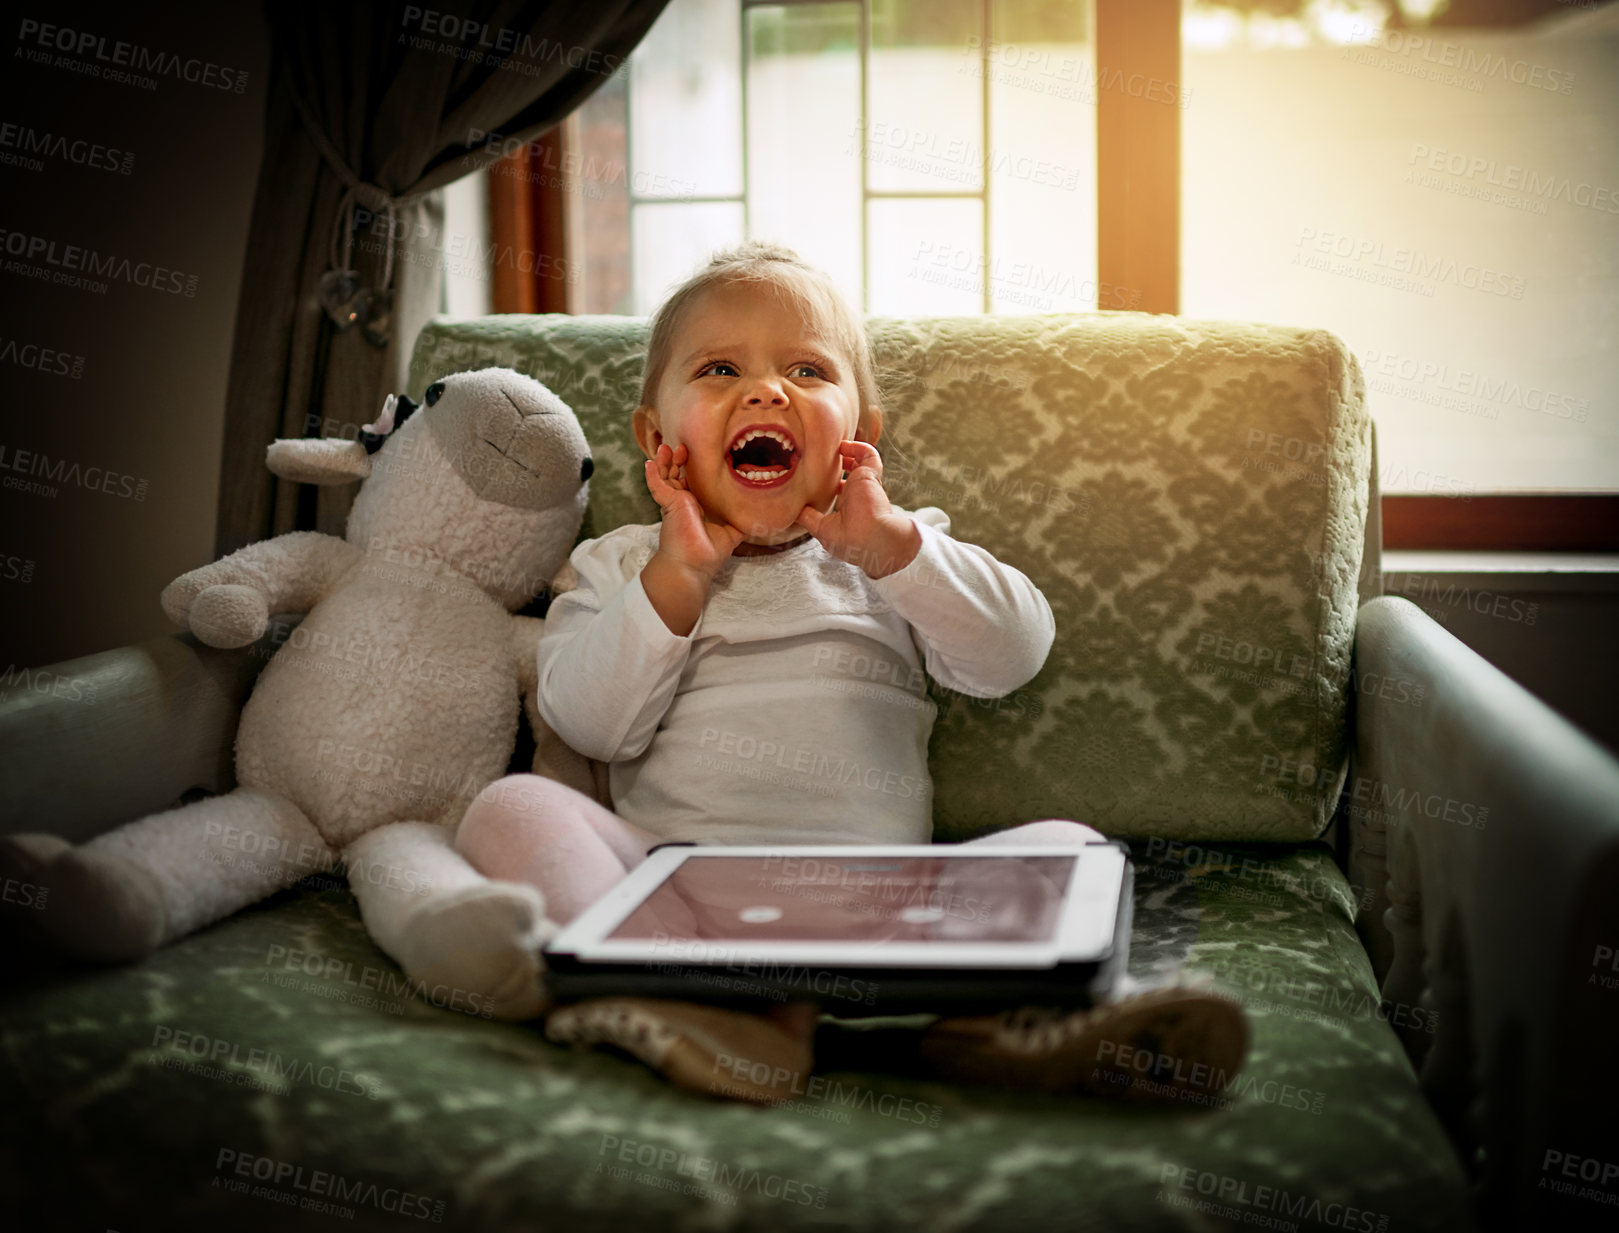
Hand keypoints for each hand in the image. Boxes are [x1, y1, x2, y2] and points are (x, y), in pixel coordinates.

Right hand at [644, 443, 744, 577]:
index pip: (690, 482)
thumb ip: (741, 521)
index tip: (697, 456)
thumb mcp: (731, 533)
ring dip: (664, 461)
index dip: (691, 469)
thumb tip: (758, 517)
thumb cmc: (708, 554)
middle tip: (682, 446)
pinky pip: (656, 486)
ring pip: (665, 477)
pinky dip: (652, 474)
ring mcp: (673, 503)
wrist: (694, 566)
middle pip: (676, 475)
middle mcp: (682, 503)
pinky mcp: (669, 504)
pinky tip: (649, 463)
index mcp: (694, 507)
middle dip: (677, 460)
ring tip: (665, 447)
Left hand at [797, 440, 920, 578]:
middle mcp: (857, 493)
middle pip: (850, 472)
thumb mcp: (822, 529)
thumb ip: (809, 518)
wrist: (871, 540)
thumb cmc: (850, 540)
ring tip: (836, 446)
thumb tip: (794, 511)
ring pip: (860, 460)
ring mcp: (864, 484)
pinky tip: (844, 446)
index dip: (831, 480)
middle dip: (839, 462)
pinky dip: (859, 447)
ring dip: (849, 451)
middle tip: (823, 454)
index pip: (841, 488)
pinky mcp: (870, 475)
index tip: (816, 472)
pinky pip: (869, 454)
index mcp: (847, 506)